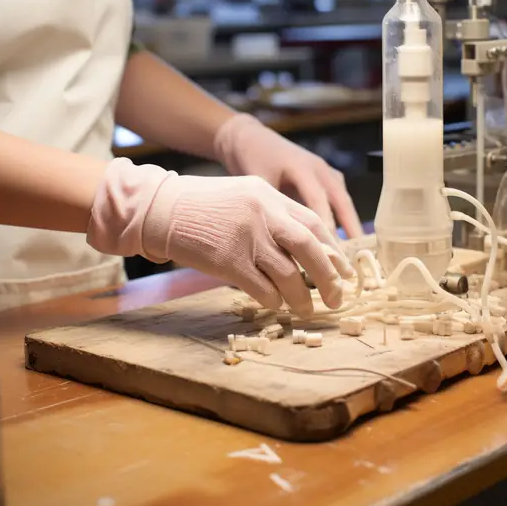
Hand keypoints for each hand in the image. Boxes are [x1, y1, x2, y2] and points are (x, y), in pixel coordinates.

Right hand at [87, 159, 355, 317]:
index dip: (333, 250)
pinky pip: (263, 289)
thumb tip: (305, 248)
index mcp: (269, 196)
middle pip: (310, 248)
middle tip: (337, 297)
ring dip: (301, 297)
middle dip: (329, 277)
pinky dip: (273, 300)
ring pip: (289, 274)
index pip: (313, 224)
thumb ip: (272, 215)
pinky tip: (275, 305)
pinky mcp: (229, 261)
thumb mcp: (243, 196)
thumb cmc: (202, 205)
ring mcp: (247, 237)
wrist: (162, 208)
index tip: (344, 270)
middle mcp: (263, 213)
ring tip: (306, 310)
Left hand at [213, 114, 361, 238]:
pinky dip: (341, 216)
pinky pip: (336, 198)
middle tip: (354, 256)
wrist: (248, 137)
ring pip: (342, 200)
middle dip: (350, 228)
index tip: (329, 252)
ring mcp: (323, 170)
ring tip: (354, 251)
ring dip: (349, 223)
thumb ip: (272, 207)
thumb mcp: (258, 182)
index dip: (325, 226)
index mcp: (302, 167)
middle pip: (341, 201)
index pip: (318, 200)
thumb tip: (282, 242)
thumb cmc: (251, 158)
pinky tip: (342, 237)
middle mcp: (319, 168)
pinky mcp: (322, 176)